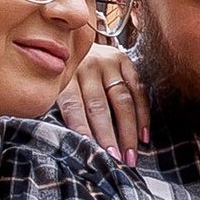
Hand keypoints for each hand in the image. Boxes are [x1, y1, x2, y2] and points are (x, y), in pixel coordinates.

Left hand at [56, 42, 148, 161]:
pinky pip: (138, 91)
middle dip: (108, 136)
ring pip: (122, 100)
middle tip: (115, 160)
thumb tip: (72, 146)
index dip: (81, 129)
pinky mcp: (126, 61)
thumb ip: (63, 110)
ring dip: (128, 131)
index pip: (73, 106)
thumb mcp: (56, 87)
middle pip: (99, 106)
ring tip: (130, 155)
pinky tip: (143, 136)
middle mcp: (87, 67)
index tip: (90, 150)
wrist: (74, 39)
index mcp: (65, 76)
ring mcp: (108, 63)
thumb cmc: (65, 73)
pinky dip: (143, 115)